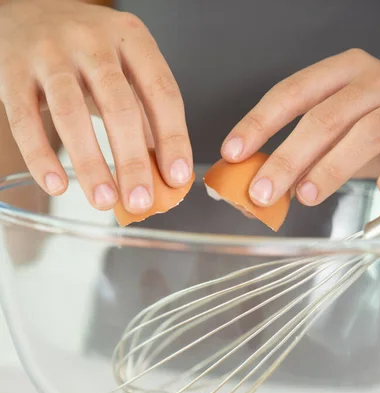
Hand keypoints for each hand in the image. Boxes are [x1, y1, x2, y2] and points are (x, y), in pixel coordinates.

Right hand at [0, 0, 191, 213]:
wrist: (24, 16)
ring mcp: (49, 53)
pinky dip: (41, 156)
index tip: (177, 178)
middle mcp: (92, 41)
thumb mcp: (122, 68)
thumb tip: (166, 173)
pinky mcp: (12, 70)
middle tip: (139, 202)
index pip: (161, 92)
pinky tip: (56, 185)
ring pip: (71, 112)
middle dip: (132, 161)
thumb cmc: (83, 53)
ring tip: (104, 201)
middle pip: (118, 105)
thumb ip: (144, 113)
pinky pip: (24, 119)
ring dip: (90, 163)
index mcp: (130, 38)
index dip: (173, 138)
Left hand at [222, 49, 379, 206]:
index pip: (292, 92)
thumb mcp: (332, 132)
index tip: (232, 152)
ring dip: (331, 167)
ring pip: (367, 132)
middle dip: (287, 159)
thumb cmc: (369, 126)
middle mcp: (372, 81)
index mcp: (342, 72)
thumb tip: (257, 190)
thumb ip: (299, 155)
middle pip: (324, 117)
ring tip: (304, 196)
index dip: (259, 123)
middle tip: (261, 191)